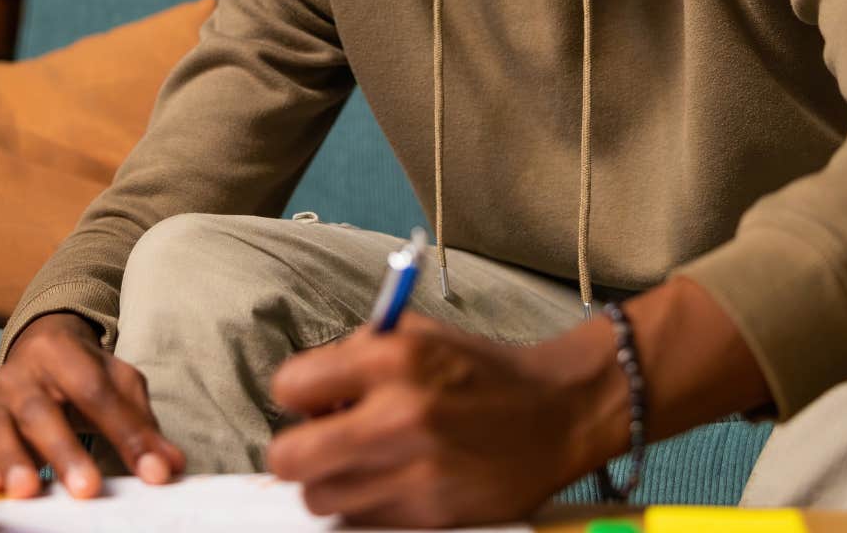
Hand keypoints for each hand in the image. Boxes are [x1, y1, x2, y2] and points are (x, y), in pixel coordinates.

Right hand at [0, 313, 185, 499]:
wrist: (36, 349)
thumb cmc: (84, 372)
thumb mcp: (118, 383)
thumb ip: (142, 423)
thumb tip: (170, 466)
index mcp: (63, 353)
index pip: (97, 393)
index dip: (126, 433)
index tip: (153, 473)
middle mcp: (23, 373)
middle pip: (41, 412)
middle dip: (65, 452)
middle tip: (87, 490)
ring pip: (0, 429)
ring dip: (14, 461)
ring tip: (28, 491)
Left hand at [265, 314, 627, 527]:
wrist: (557, 414)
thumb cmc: (482, 372)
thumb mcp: (417, 333)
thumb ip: (354, 353)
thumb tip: (305, 392)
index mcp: (393, 359)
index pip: (289, 387)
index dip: (297, 394)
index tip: (313, 399)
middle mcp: (400, 416)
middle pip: (289, 458)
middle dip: (297, 450)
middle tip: (319, 442)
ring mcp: (415, 472)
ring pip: (319, 499)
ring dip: (331, 483)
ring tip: (362, 463)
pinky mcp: (431, 515)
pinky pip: (361, 523)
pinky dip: (366, 507)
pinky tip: (393, 482)